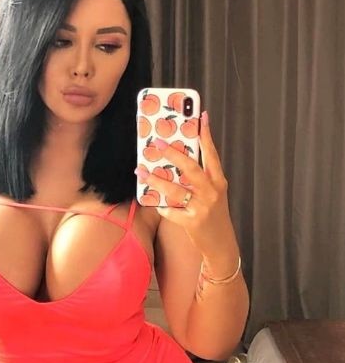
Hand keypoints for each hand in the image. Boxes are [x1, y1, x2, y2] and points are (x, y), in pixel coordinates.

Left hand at [135, 111, 237, 263]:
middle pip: (191, 168)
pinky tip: (154, 203)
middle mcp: (212, 192)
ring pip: (175, 190)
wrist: (221, 245)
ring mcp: (202, 207)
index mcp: (218, 182)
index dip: (206, 136)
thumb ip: (201, 180)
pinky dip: (162, 207)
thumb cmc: (214, 217)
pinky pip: (171, 211)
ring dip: (156, 180)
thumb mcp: (214, 195)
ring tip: (142, 172)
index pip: (212, 155)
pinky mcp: (192, 222)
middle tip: (159, 143)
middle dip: (173, 154)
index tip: (200, 117)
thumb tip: (178, 163)